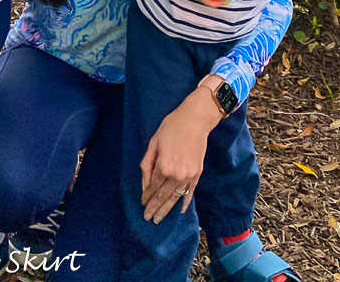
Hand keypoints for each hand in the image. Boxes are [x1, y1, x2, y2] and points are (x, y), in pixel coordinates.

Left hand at [140, 83, 223, 222]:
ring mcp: (188, 176)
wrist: (195, 120)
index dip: (146, 196)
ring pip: (175, 198)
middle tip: (148, 218)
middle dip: (154, 208)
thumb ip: (147, 164)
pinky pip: (189, 193)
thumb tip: (145, 184)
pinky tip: (179, 211)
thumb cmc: (171, 127)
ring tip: (159, 219)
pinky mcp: (197, 174)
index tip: (142, 204)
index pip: (152, 187)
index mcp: (163, 166)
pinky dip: (184, 203)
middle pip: (162, 196)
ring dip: (166, 210)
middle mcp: (176, 175)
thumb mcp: (154, 142)